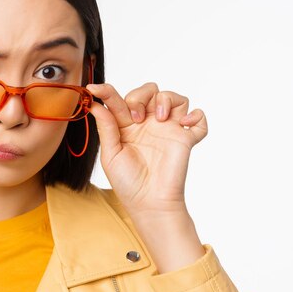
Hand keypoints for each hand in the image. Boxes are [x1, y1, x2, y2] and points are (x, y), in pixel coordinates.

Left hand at [86, 82, 207, 216]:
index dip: (106, 91)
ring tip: (161, 119)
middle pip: (148, 90)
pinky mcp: (185, 138)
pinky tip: (185, 123)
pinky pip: (199, 118)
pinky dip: (197, 115)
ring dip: (166, 100)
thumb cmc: (128, 182)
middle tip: (137, 117)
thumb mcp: (110, 154)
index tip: (93, 88)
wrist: (149, 203)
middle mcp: (148, 123)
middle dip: (141, 96)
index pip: (118, 100)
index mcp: (126, 125)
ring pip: (173, 97)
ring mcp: (168, 129)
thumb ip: (106, 127)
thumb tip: (95, 103)